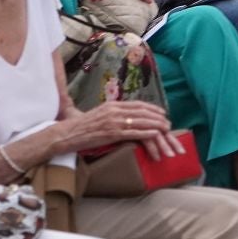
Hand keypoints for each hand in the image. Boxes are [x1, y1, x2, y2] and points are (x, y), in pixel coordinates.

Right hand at [61, 100, 175, 154]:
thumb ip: (112, 113)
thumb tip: (123, 115)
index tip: (162, 112)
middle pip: (143, 112)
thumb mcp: (100, 114)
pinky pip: (134, 132)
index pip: (138, 104)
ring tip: (166, 129)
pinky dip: (147, 132)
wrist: (69, 133)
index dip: (152, 108)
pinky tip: (155, 134)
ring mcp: (114, 121)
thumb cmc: (83, 126)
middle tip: (168, 123)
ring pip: (141, 121)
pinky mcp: (113, 133)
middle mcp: (115, 110)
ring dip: (156, 125)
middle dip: (158, 117)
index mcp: (113, 105)